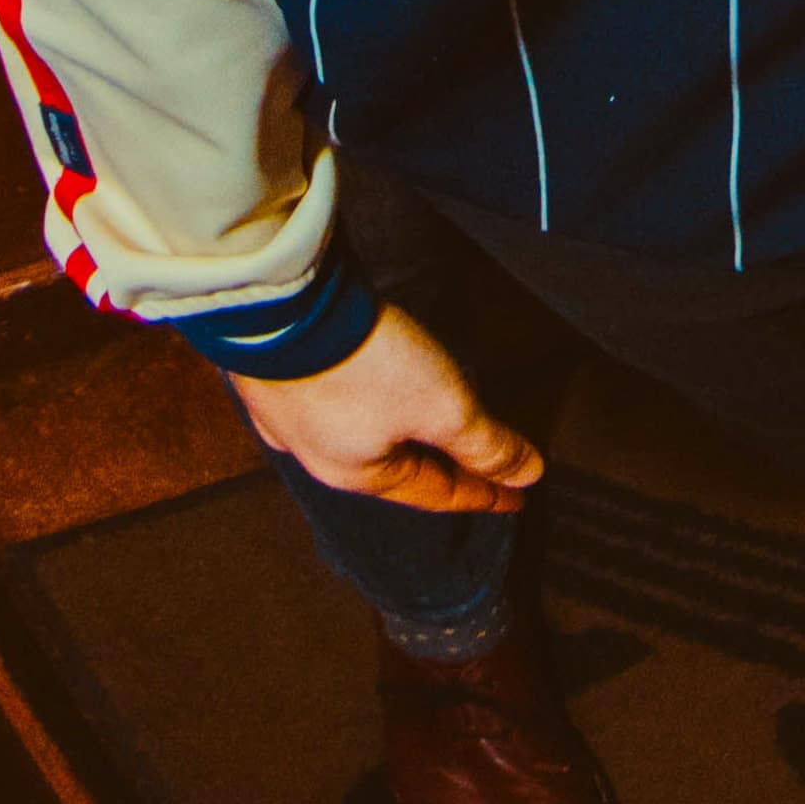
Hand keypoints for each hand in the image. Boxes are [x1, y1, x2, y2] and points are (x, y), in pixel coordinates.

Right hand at [227, 300, 543, 514]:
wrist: (278, 305)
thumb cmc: (362, 364)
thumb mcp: (442, 406)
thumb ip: (484, 443)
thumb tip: (529, 474)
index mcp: (360, 474)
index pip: (436, 492)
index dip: (482, 491)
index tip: (516, 498)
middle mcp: (320, 453)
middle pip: (393, 470)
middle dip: (435, 470)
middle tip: (472, 471)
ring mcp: (291, 413)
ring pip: (357, 437)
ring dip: (395, 438)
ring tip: (420, 433)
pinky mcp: (275, 371)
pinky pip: (328, 401)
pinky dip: (357, 406)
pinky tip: (355, 397)